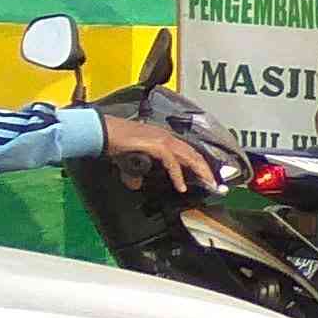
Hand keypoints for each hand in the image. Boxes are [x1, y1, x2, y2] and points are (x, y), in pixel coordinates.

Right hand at [105, 115, 223, 195]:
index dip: (201, 164)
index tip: (209, 178)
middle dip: (207, 170)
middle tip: (216, 185)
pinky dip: (178, 175)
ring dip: (201, 171)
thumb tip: (136, 183)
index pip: (189, 151)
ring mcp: (162, 139)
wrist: (101, 131)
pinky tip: (181, 186)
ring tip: (208, 185)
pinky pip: (172, 162)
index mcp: (164, 137)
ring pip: (189, 156)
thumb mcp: (130, 159)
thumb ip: (136, 172)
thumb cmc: (114, 141)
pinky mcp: (156, 144)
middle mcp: (167, 136)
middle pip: (194, 154)